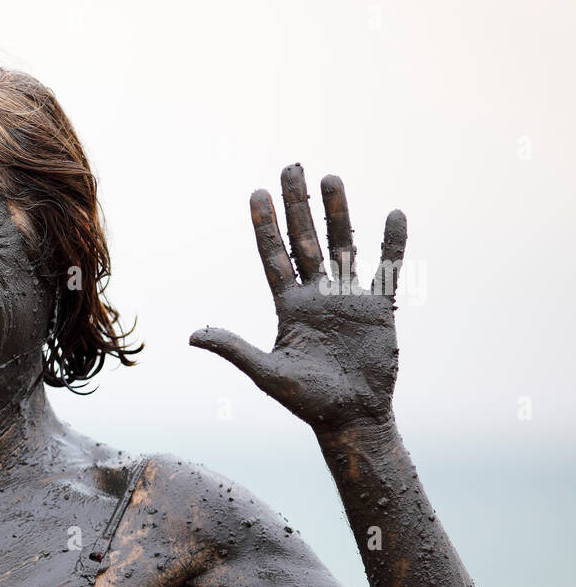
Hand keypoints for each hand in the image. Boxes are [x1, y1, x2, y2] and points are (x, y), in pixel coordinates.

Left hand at [190, 164, 407, 430]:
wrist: (350, 418)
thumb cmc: (307, 401)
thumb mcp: (266, 373)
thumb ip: (234, 349)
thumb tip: (192, 336)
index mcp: (289, 307)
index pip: (273, 257)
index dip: (265, 226)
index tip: (257, 193)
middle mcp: (317, 296)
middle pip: (305, 240)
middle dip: (298, 205)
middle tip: (291, 167)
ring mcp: (348, 299)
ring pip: (342, 245)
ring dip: (337, 212)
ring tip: (331, 177)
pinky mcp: (379, 309)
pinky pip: (387, 269)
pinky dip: (392, 243)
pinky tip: (394, 214)